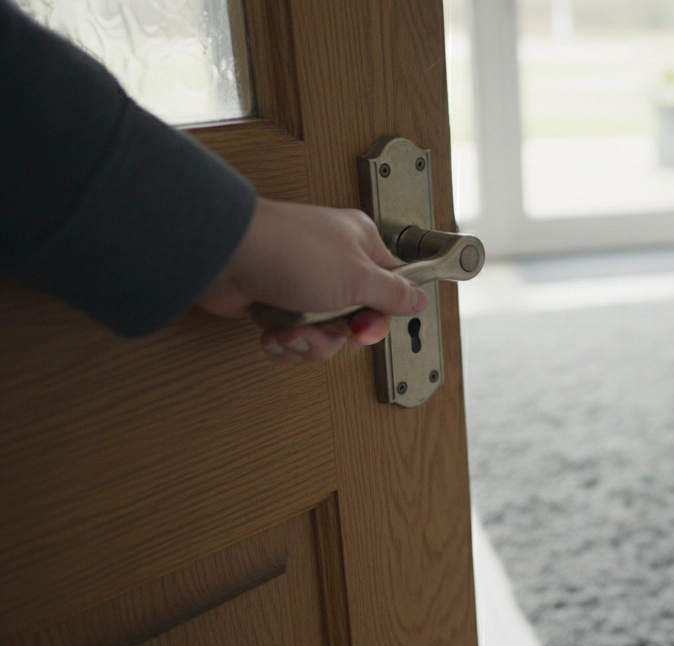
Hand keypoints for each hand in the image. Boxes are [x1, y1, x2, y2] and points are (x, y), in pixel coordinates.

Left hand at [197, 197, 428, 362]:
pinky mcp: (274, 305)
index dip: (378, 316)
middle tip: (325, 325)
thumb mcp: (358, 276)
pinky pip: (293, 339)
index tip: (365, 325)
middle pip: (355, 322)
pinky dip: (283, 343)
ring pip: (323, 335)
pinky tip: (274, 332)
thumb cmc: (290, 251)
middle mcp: (333, 266)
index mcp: (360, 247)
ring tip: (292, 328)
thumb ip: (395, 293)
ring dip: (308, 341)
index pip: (388, 291)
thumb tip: (421, 299)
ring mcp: (302, 286)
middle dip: (336, 335)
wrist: (225, 256)